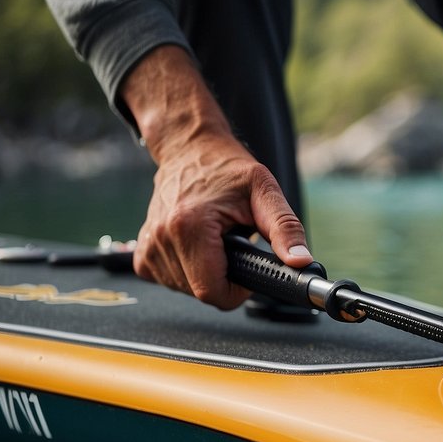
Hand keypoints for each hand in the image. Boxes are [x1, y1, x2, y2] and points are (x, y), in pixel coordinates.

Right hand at [120, 46, 311, 308]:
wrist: (190, 149)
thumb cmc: (227, 169)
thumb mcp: (265, 193)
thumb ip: (285, 230)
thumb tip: (300, 262)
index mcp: (190, 226)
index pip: (212, 291)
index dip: (237, 290)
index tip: (246, 266)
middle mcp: (162, 236)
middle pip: (199, 292)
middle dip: (224, 280)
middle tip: (233, 247)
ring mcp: (148, 243)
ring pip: (184, 288)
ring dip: (205, 274)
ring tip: (214, 241)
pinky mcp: (142, 248)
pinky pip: (166, 279)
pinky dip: (186, 271)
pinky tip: (196, 247)